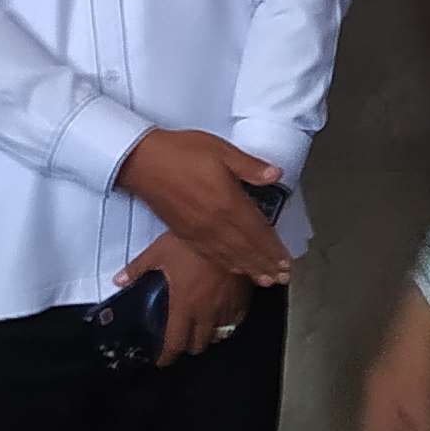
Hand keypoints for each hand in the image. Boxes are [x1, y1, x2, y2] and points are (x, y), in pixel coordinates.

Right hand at [116, 129, 292, 281]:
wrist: (143, 163)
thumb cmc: (182, 152)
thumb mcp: (221, 150)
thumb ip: (249, 166)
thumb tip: (276, 174)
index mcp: (227, 202)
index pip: (257, 231)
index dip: (273, 247)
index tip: (287, 261)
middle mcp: (215, 223)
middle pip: (246, 248)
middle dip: (266, 264)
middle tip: (282, 278)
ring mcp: (199, 231)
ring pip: (229, 256)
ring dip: (249, 268)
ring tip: (265, 280)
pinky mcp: (184, 234)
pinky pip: (210, 254)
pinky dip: (226, 264)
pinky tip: (234, 268)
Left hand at [118, 233, 251, 362]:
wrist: (222, 230)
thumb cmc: (189, 243)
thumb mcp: (158, 253)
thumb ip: (138, 269)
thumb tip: (118, 280)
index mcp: (183, 306)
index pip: (175, 343)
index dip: (167, 356)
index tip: (162, 359)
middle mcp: (205, 313)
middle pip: (198, 344)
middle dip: (188, 346)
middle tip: (182, 338)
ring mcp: (226, 306)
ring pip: (219, 334)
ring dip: (209, 335)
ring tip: (202, 328)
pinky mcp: (243, 296)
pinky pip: (237, 319)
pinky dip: (229, 322)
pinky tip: (224, 316)